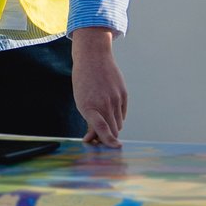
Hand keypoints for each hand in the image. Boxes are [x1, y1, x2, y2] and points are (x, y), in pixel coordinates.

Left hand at [70, 28, 126, 145]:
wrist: (93, 58)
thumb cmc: (83, 82)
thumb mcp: (81, 102)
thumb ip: (89, 121)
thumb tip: (92, 139)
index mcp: (90, 106)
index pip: (102, 128)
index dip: (108, 140)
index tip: (114, 148)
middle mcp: (105, 103)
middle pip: (113, 130)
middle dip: (108, 137)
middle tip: (99, 137)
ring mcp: (116, 98)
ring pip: (119, 123)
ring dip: (112, 126)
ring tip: (102, 119)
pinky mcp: (124, 94)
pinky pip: (123, 113)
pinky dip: (117, 116)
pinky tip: (109, 109)